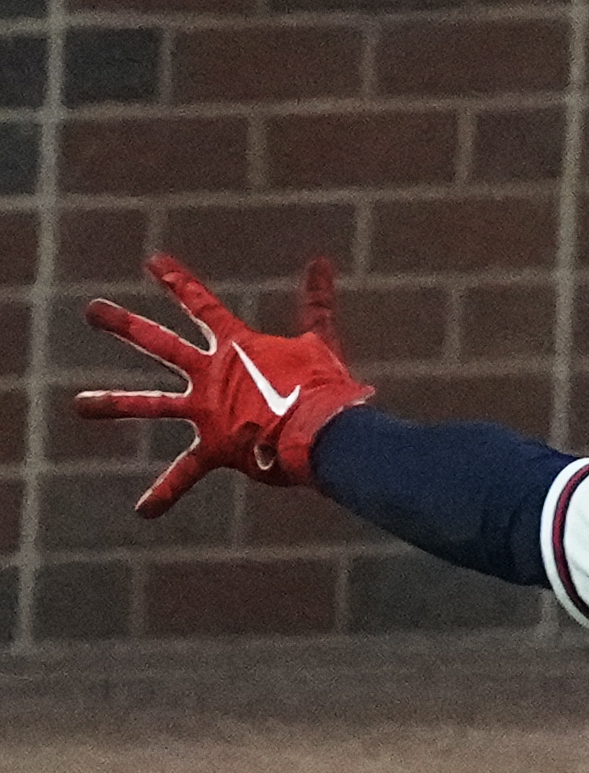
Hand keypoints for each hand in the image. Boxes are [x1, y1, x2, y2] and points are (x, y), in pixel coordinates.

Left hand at [74, 251, 375, 517]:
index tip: (153, 262)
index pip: (202, 307)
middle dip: (124, 324)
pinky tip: (144, 510)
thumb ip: (317, 303)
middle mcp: (211, 374)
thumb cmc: (325, 386)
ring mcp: (207, 409)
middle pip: (160, 343)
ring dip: (113, 403)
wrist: (324, 428)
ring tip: (78, 405)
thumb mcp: (320, 340)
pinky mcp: (215, 446)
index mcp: (237, 348)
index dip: (179, 283)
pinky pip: (186, 473)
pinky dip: (167, 493)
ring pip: (152, 404)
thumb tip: (323, 261)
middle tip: (93, 311)